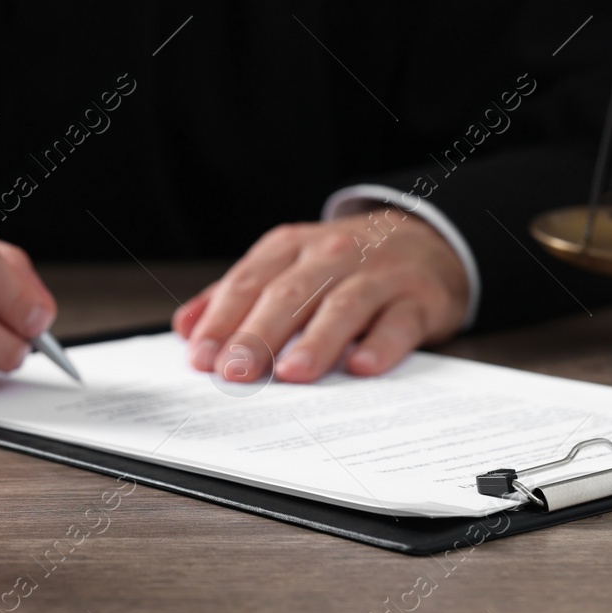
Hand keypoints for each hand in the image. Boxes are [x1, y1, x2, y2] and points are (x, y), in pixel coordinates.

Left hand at [172, 211, 468, 382]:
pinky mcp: (418, 300)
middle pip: (289, 295)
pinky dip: (380, 345)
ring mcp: (378, 275)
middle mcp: (331, 255)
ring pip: (342, 306)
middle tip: (235, 372)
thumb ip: (236, 294)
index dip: (222, 320)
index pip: (248, 283)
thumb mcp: (285, 265)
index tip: (201, 357)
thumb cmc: (343, 263)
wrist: (425, 239)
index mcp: (290, 248)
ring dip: (315, 341)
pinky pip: (398, 323)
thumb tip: (186, 327)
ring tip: (292, 373)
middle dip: (258, 335)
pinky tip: (361, 367)